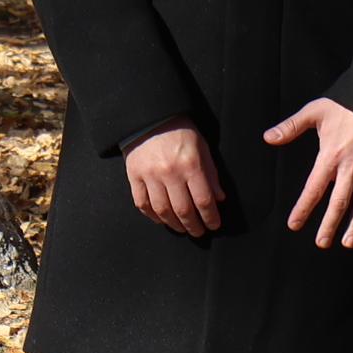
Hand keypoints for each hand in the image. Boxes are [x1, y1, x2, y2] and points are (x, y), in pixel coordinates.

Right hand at [124, 121, 223, 237]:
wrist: (151, 119)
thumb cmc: (182, 134)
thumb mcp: (203, 149)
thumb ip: (211, 174)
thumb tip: (219, 199)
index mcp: (190, 165)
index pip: (203, 200)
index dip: (210, 217)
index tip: (214, 225)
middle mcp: (169, 173)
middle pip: (183, 209)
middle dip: (193, 225)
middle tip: (199, 232)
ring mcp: (149, 176)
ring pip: (162, 210)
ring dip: (174, 224)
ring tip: (183, 229)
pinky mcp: (134, 176)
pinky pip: (142, 203)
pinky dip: (153, 216)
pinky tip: (162, 220)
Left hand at [263, 98, 352, 248]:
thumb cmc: (346, 105)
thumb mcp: (315, 111)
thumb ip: (291, 126)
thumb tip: (268, 138)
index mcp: (330, 156)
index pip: (314, 188)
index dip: (303, 208)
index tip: (294, 224)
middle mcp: (351, 167)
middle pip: (339, 202)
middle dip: (330, 224)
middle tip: (321, 243)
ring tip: (348, 242)